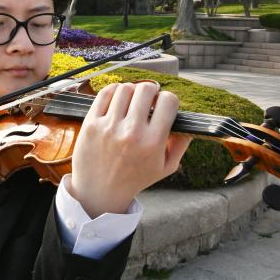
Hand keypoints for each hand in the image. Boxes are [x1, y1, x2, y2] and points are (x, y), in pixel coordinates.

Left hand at [69, 82, 191, 216]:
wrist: (99, 191)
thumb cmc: (135, 179)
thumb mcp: (166, 167)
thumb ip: (180, 144)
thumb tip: (188, 123)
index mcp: (153, 142)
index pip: (168, 101)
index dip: (169, 100)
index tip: (164, 105)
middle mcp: (131, 132)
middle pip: (146, 89)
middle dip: (151, 91)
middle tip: (149, 99)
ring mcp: (109, 126)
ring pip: (125, 88)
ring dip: (132, 90)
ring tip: (133, 100)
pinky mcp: (91, 123)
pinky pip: (104, 94)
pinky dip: (114, 90)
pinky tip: (118, 98)